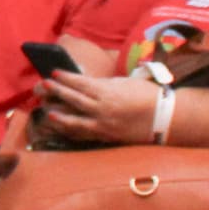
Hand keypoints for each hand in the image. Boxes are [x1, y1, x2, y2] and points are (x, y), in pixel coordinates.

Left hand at [31, 65, 157, 147]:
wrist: (165, 117)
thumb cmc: (146, 95)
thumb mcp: (123, 83)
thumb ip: (103, 84)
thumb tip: (84, 84)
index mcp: (108, 92)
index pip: (81, 83)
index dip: (65, 78)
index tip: (54, 72)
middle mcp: (103, 109)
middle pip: (74, 100)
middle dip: (57, 92)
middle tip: (43, 85)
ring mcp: (104, 125)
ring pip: (75, 121)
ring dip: (59, 116)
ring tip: (47, 112)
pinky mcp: (107, 136)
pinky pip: (85, 134)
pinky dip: (72, 131)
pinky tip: (62, 128)